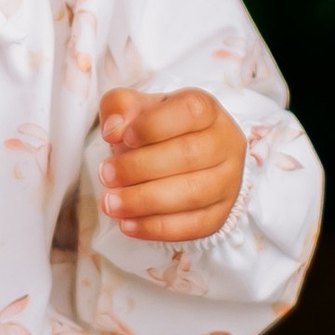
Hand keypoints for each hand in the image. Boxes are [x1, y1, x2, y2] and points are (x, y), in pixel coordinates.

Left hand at [98, 86, 245, 241]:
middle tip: (106, 175)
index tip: (121, 137)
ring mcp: (228, 181)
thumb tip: (113, 130)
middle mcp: (225, 143)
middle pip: (188, 155)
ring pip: (192, 194)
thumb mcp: (136, 109)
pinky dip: (156, 228)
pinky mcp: (220, 214)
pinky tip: (127, 224)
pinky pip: (192, 226)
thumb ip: (120, 106)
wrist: (185, 161)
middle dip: (139, 168)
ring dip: (144, 201)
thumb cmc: (158, 132)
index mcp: (208, 110)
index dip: (153, 125)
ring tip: (110, 203)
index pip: (190, 111)